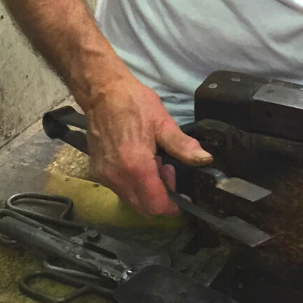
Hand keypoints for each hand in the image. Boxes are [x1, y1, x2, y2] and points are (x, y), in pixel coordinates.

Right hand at [82, 77, 212, 215]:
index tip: (181, 194)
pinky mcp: (97, 173)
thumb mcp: (163, 122)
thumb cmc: (133, 104)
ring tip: (154, 163)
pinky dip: (134, 184)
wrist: (101, 93)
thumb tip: (205, 159)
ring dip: (147, 191)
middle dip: (161, 198)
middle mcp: (117, 178)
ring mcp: (105, 177)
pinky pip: (120, 190)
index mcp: (136, 166)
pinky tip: (139, 162)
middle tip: (168, 171)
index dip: (172, 206)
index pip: (156, 206)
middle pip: (143, 209)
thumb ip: (183, 146)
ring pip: (131, 201)